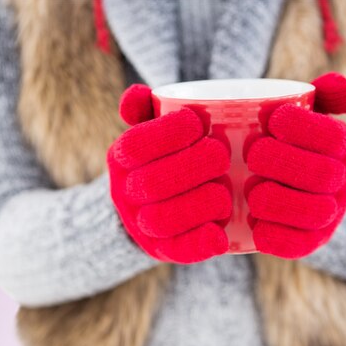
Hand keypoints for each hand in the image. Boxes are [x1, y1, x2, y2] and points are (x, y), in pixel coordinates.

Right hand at [108, 85, 231, 263]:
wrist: (149, 207)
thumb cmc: (163, 158)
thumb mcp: (151, 130)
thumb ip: (145, 110)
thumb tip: (137, 94)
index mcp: (120, 160)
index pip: (135, 145)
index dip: (167, 132)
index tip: (198, 123)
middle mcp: (124, 194)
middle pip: (153, 183)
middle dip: (192, 166)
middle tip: (222, 155)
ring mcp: (140, 226)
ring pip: (163, 220)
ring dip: (200, 203)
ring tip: (225, 192)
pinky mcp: (161, 251)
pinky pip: (177, 252)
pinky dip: (199, 244)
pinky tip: (220, 235)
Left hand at [245, 73, 345, 258]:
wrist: (295, 188)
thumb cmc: (291, 142)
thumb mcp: (309, 113)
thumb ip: (325, 94)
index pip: (334, 137)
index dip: (304, 127)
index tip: (272, 120)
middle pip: (323, 175)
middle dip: (285, 162)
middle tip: (252, 154)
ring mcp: (332, 214)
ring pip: (315, 213)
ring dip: (279, 201)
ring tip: (251, 190)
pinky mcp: (313, 242)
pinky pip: (301, 246)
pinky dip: (276, 237)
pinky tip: (254, 224)